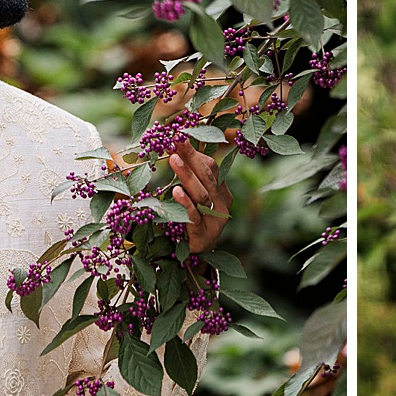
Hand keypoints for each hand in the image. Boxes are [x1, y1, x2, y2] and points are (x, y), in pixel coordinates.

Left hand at [169, 140, 231, 254]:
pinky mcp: (203, 236)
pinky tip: (176, 191)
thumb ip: (189, 180)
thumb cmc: (191, 224)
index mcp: (222, 193)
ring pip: (202, 194)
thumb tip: (174, 151)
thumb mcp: (194, 200)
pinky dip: (186, 203)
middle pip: (207, 177)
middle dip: (191, 157)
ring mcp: (215, 221)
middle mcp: (222, 204)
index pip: (211, 168)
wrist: (195, 259)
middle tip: (176, 140)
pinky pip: (194, 217)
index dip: (195, 152)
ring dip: (187, 175)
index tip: (178, 137)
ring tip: (173, 159)